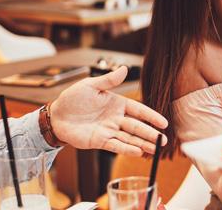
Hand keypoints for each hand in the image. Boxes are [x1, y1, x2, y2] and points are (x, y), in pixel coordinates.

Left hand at [49, 66, 167, 155]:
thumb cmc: (73, 98)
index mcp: (116, 103)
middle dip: (150, 133)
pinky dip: (127, 149)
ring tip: (155, 149)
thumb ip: (109, 81)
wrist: (57, 115)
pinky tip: (138, 152)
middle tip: (163, 140)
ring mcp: (108, 130)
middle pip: (136, 126)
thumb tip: (124, 68)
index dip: (151, 116)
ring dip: (142, 143)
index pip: (138, 110)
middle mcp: (115, 118)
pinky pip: (116, 145)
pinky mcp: (100, 141)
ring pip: (129, 138)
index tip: (164, 123)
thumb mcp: (91, 86)